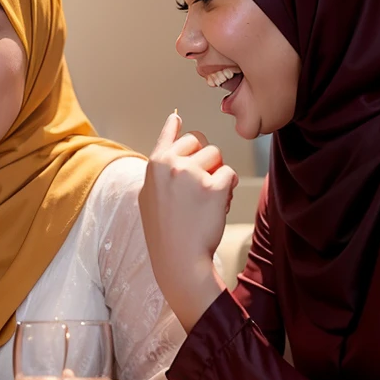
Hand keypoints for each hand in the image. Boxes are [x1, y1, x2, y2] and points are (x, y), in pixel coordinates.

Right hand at [139, 112, 234, 330]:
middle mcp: (172, 164)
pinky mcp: (214, 187)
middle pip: (199, 140)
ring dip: (217, 173)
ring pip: (217, 155)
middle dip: (204, 157)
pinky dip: (227, 189)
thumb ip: (160, 163)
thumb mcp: (149, 194)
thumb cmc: (165, 230)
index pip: (169, 133)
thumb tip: (172, 125)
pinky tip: (216, 206)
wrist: (179, 261)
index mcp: (155, 164)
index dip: (176, 127)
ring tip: (205, 198)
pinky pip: (230, 174)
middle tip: (198, 184)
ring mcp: (193, 174)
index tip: (177, 119)